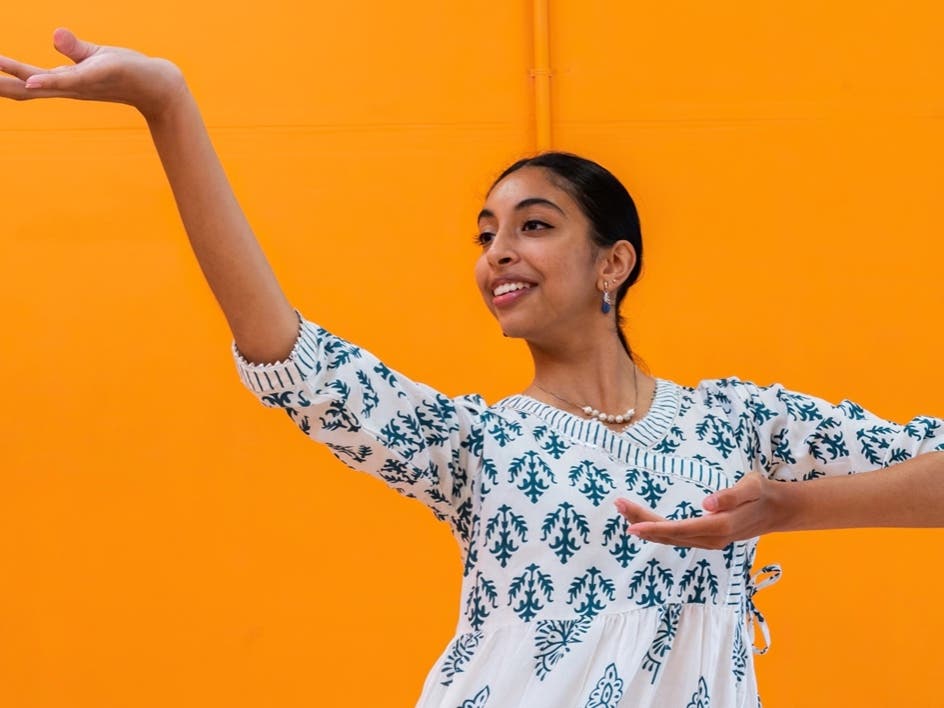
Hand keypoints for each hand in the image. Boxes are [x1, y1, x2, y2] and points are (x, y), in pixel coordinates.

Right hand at [0, 28, 186, 119]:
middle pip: (24, 89)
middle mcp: (69, 87)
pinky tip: (32, 83)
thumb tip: (55, 35)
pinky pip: (70, 80)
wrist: (157, 85)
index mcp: (63, 82)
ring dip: (13, 81)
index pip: (24, 82)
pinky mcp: (97, 77)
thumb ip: (71, 47)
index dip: (1, 80)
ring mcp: (81, 84)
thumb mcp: (93, 57)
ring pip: (41, 85)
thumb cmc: (125, 72)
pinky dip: (50, 82)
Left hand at [615, 472, 781, 548]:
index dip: (655, 528)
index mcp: (720, 526)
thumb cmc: (763, 494)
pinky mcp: (707, 538)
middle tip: (619, 505)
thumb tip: (706, 504)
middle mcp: (712, 538)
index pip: (681, 530)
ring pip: (672, 537)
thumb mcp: (753, 487)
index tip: (632, 525)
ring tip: (624, 510)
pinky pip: (678, 537)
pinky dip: (658, 530)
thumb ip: (731, 495)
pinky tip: (644, 524)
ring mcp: (709, 541)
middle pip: (670, 535)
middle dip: (642, 522)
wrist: (778, 510)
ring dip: (647, 526)